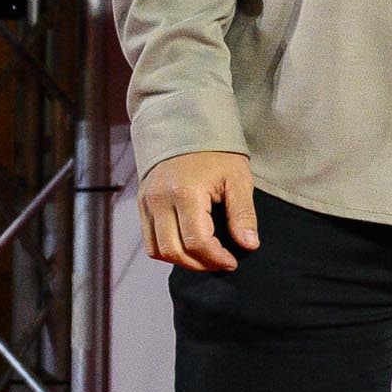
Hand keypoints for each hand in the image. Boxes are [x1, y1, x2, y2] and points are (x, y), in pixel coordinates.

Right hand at [140, 150, 257, 272]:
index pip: (197, 242)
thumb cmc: (217, 153)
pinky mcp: (142, 203)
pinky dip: (167, 249)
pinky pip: (149, 239)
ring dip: (182, 260)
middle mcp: (160, 200)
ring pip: (157, 250)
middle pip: (174, 251)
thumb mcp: (238, 179)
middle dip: (200, 264)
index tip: (232, 261)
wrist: (186, 127)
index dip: (216, 258)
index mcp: (186, 193)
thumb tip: (249, 245)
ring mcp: (146, 202)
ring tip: (206, 257)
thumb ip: (243, 214)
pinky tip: (189, 246)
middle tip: (221, 262)